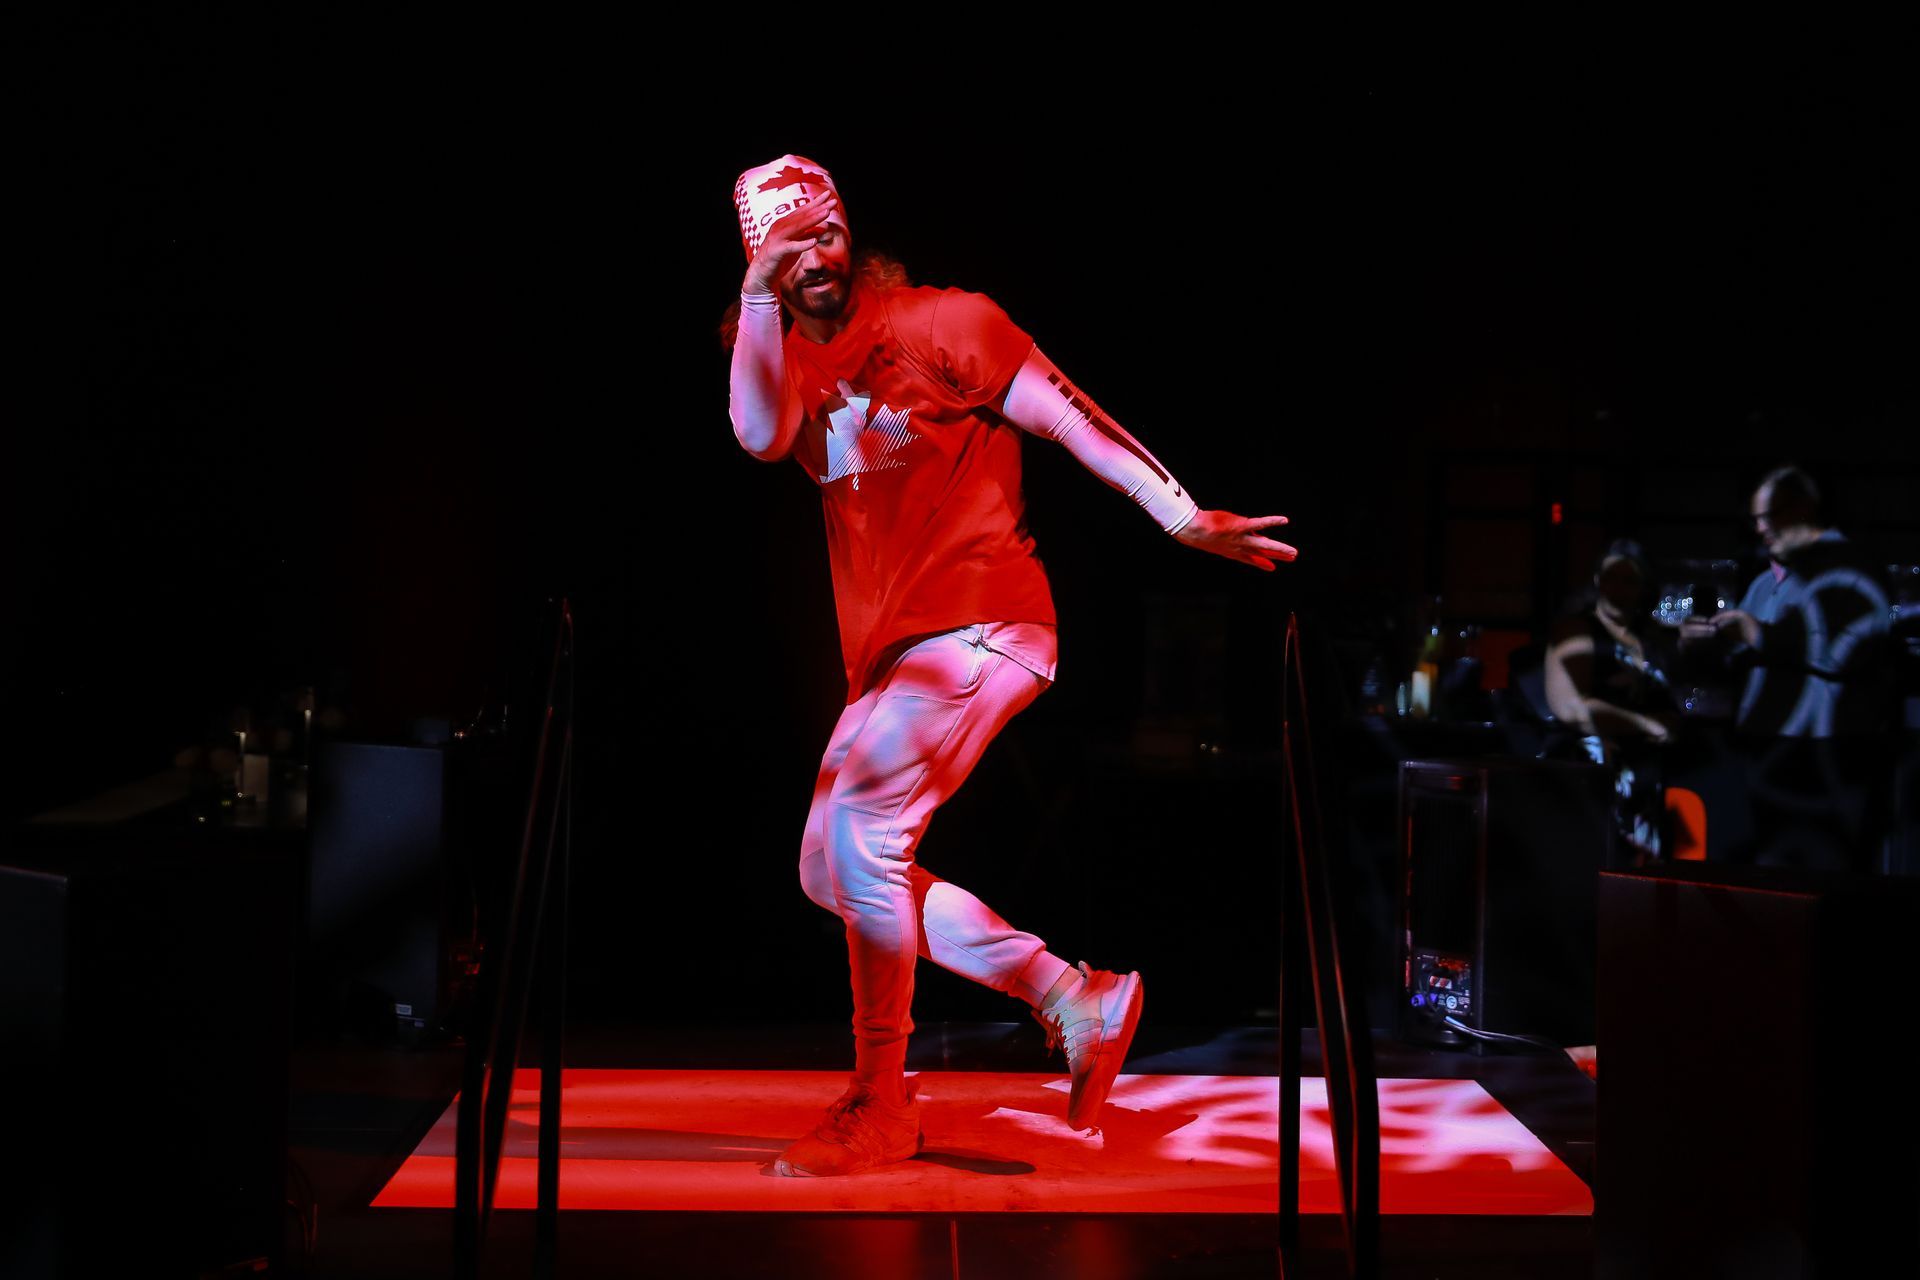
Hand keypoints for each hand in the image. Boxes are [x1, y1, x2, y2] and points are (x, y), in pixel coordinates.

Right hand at [743, 194, 839, 294]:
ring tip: (826, 213)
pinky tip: (814, 241)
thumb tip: (826, 225)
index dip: (816, 202)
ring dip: (813, 219)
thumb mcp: (798, 244)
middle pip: (802, 215)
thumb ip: (809, 234)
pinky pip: (791, 247)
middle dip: (818, 207)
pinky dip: (802, 244)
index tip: (829, 195)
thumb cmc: (780, 258)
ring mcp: (778, 238)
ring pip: (798, 227)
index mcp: (785, 224)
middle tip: (833, 200)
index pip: (803, 211)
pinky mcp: (777, 251)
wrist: (761, 273)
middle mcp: (781, 227)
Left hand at [1173, 510, 1296, 570]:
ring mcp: (1241, 538)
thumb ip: (1225, 541)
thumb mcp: (1212, 541)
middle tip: (1292, 557)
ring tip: (1294, 553)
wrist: (1194, 531)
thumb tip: (1233, 538)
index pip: (1250, 559)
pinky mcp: (1242, 526)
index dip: (1261, 563)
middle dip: (1277, 555)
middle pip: (1262, 552)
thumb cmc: (1199, 533)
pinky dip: (1272, 522)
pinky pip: (1260, 524)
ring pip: (1264, 544)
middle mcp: (1239, 547)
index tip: (1272, 567)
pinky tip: (1285, 520)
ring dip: (1279, 549)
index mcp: (1232, 551)